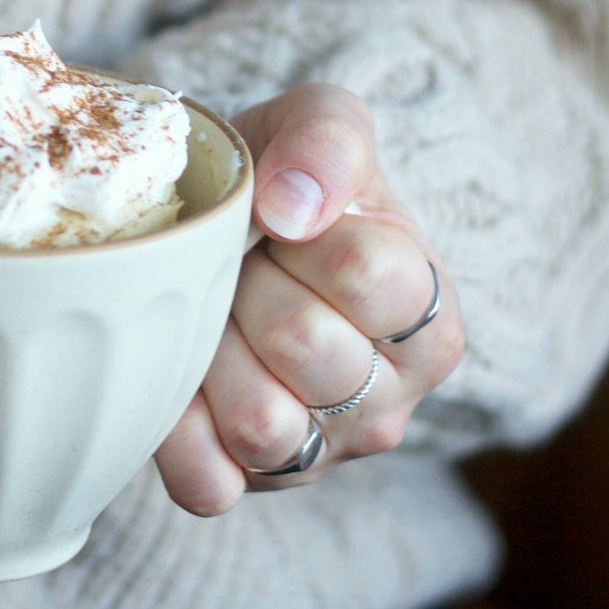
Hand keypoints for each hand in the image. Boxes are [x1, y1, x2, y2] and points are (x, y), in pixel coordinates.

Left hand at [154, 85, 464, 514]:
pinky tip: (177, 374)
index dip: (303, 236)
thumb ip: (325, 140)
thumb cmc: (286, 182)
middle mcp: (392, 401)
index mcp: (432, 318)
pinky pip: (207, 482)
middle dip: (247, 286)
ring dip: (210, 354)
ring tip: (210, 314)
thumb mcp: (320, 124)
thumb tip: (292, 207)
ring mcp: (324, 453)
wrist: (229, 231)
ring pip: (259, 422)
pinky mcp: (252, 485)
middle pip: (305, 347)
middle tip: (236, 265)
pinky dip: (177, 431)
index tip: (282, 221)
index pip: (370, 276)